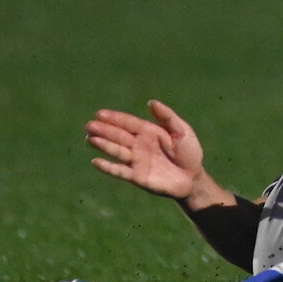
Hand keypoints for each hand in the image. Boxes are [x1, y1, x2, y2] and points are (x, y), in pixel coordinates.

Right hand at [85, 100, 207, 201]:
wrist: (193, 178)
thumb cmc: (189, 152)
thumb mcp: (182, 131)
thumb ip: (167, 117)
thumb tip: (151, 102)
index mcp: (149, 132)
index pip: (128, 123)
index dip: (114, 118)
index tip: (99, 113)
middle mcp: (139, 145)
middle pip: (119, 135)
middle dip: (104, 130)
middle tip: (89, 125)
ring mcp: (136, 160)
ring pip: (117, 151)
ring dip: (103, 145)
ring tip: (90, 138)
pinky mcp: (136, 176)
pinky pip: (119, 171)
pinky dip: (108, 167)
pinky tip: (96, 162)